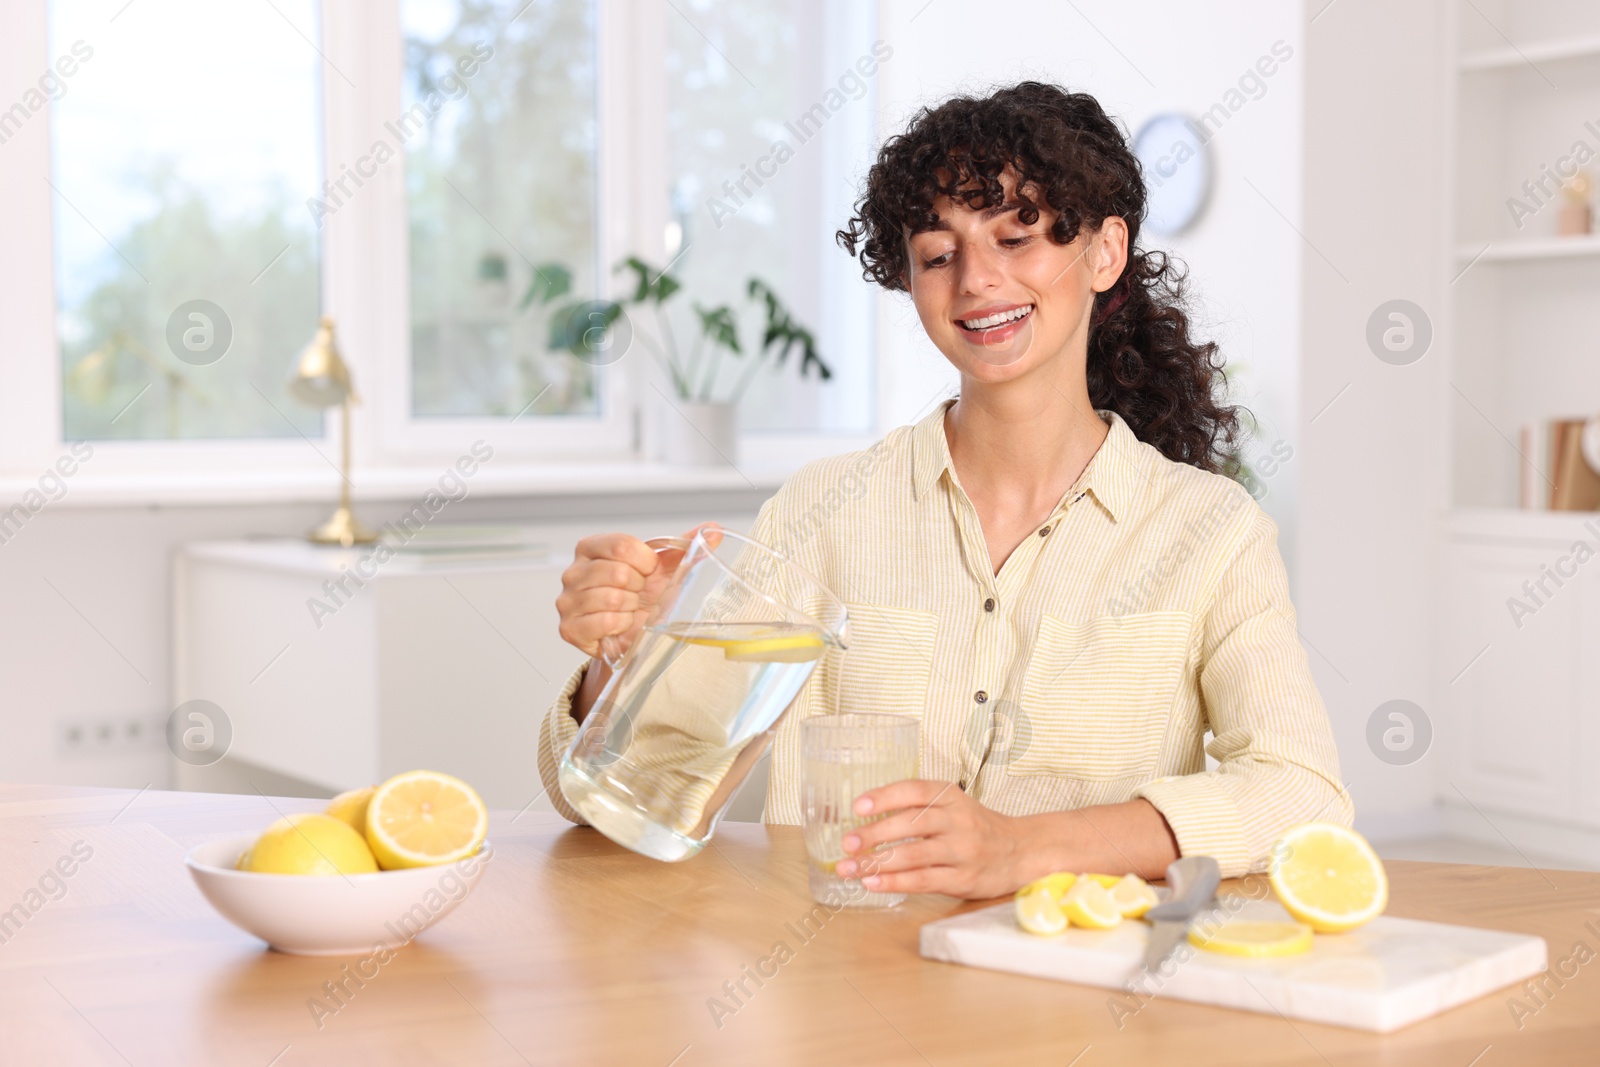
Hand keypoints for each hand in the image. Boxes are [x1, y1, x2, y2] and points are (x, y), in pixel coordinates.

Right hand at [555, 523, 714, 659]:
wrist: (630, 631)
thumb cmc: (644, 594)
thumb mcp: (663, 567)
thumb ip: (684, 546)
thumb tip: (713, 528)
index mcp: (591, 547)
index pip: (622, 545)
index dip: (645, 562)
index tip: (650, 571)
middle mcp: (573, 571)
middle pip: (618, 573)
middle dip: (639, 588)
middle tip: (638, 595)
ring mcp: (567, 600)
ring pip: (611, 599)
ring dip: (630, 608)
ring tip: (629, 609)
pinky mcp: (569, 628)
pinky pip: (603, 622)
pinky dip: (620, 625)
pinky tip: (620, 624)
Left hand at [832, 779, 1044, 899]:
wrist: (1023, 851)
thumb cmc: (978, 828)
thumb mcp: (954, 806)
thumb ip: (919, 808)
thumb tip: (866, 820)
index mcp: (951, 797)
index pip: (914, 790)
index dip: (884, 796)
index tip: (857, 806)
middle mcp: (957, 820)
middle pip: (910, 824)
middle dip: (873, 834)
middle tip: (846, 843)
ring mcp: (962, 850)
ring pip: (913, 854)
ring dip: (876, 862)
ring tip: (849, 868)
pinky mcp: (963, 879)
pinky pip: (923, 880)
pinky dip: (895, 882)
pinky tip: (873, 883)